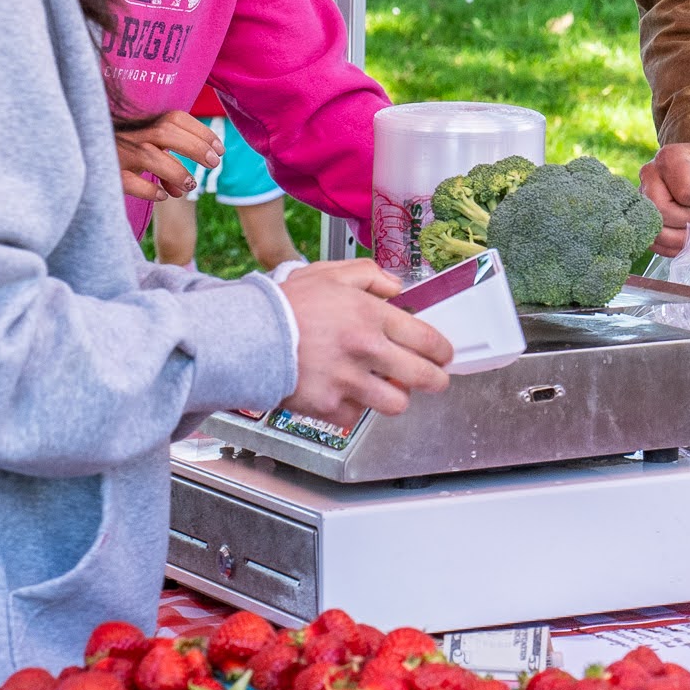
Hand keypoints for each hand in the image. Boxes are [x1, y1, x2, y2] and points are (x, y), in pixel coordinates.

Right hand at [119, 111, 214, 201]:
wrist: (81, 161)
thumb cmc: (122, 155)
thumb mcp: (144, 153)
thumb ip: (165, 163)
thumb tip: (183, 189)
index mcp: (142, 124)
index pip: (175, 118)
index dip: (202, 132)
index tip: (219, 150)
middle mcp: (130, 135)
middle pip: (165, 132)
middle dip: (195, 147)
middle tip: (214, 163)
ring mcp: (118, 153)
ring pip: (148, 155)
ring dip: (177, 171)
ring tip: (191, 184)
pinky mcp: (110, 174)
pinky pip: (129, 181)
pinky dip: (149, 190)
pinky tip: (162, 196)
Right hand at [273, 258, 452, 429]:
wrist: (246, 336)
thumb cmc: (284, 305)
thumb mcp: (328, 273)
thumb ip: (369, 275)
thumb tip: (396, 287)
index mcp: (370, 316)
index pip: (427, 339)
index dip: (442, 351)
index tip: (443, 355)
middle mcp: (365, 350)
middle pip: (424, 377)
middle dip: (436, 379)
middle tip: (434, 379)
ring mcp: (348, 381)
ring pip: (396, 403)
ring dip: (396, 397)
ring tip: (389, 388)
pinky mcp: (328, 406)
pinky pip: (356, 417)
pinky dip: (355, 409)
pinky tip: (347, 394)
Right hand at [641, 140, 689, 256]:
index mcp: (671, 157)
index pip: (685, 191)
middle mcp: (650, 173)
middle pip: (662, 211)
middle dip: (688, 219)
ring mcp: (642, 195)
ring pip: (655, 230)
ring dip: (681, 237)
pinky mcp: (642, 215)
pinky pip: (652, 242)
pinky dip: (673, 246)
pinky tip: (686, 238)